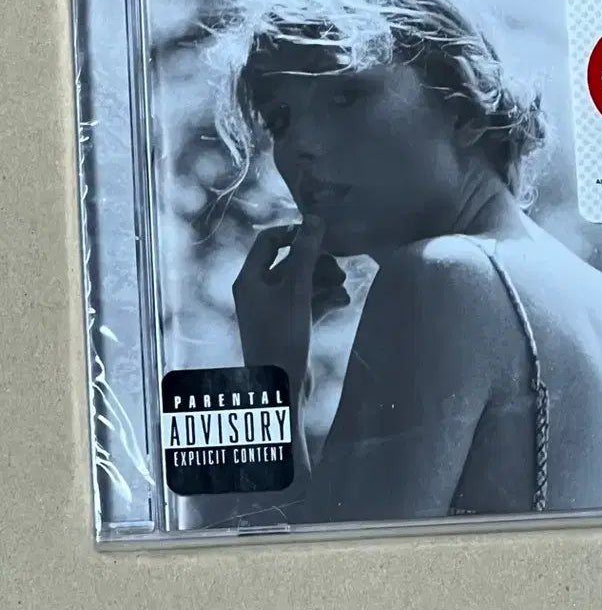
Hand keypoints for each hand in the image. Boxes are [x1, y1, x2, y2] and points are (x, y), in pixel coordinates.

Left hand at [233, 216, 347, 369]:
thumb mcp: (297, 291)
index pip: (269, 241)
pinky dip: (325, 299)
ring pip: (303, 282)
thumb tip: (314, 219)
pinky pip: (309, 302)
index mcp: (250, 280)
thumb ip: (306, 254)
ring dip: (325, 281)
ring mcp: (274, 310)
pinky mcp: (289, 326)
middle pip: (291, 262)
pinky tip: (343, 302)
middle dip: (317, 263)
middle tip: (339, 268)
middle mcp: (258, 292)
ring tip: (343, 286)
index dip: (295, 234)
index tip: (321, 235)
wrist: (282, 390)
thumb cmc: (283, 338)